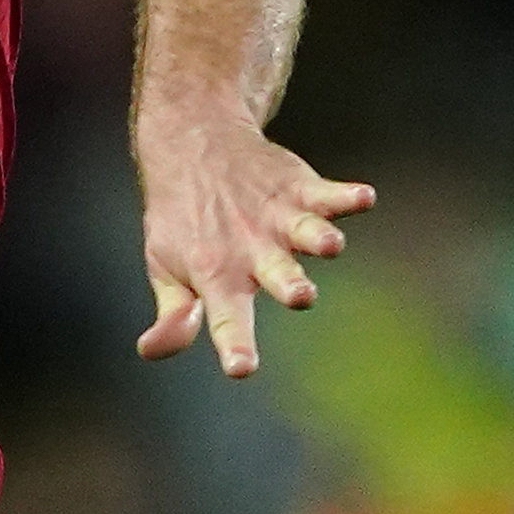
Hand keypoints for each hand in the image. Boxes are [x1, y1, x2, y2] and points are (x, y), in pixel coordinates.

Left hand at [134, 108, 371, 378]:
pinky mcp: (299, 190)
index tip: (242, 367)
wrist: (192, 146)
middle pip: (277, 273)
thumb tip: (150, 350)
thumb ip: (172, 315)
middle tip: (302, 296)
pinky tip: (363, 197)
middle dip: (291, 285)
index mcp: (217, 278)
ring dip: (319, 237)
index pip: (226, 319)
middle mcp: (250, 249)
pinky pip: (327, 193)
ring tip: (332, 244)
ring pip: (305, 231)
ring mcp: (277, 218)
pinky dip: (345, 196)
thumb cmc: (182, 221)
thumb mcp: (164, 268)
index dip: (235, 344)